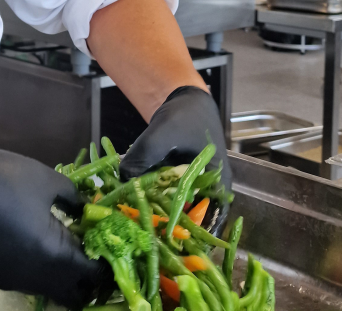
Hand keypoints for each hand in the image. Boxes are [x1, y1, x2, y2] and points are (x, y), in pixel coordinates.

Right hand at [0, 146, 110, 308]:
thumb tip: (85, 210)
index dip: (107, 265)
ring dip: (62, 274)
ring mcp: (11, 280)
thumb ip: (73, 198)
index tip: (110, 245)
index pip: (95, 277)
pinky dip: (38, 269)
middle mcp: (35, 278)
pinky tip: (31, 239)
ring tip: (62, 241)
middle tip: (89, 249)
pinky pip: (27, 280)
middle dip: (87, 278)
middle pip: (73, 295)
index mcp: (55, 256)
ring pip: (49, 289)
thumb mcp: (43, 179)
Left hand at [119, 86, 230, 234]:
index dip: (190, 234)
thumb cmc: (183, 116)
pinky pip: (162, 195)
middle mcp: (208, 191)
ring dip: (154, 213)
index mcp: (218, 184)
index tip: (168, 242)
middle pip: (189, 218)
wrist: (182, 98)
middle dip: (165, 226)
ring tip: (132, 222)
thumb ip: (145, 155)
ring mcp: (191, 186)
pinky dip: (148, 198)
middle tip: (142, 234)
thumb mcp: (163, 133)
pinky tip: (129, 202)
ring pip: (173, 208)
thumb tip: (123, 178)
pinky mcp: (175, 181)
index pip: (210, 220)